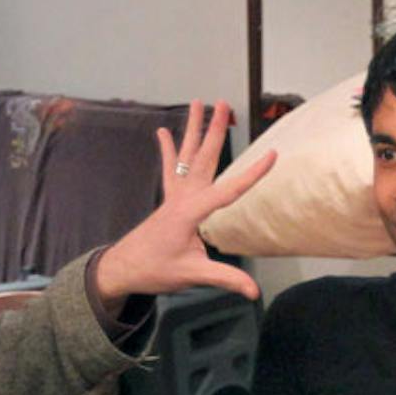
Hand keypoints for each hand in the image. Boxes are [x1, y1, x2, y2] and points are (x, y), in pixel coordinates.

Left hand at [94, 101, 276, 303]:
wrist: (123, 269)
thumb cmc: (156, 271)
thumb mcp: (192, 275)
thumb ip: (225, 278)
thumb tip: (254, 292)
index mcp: (191, 212)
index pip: (229, 190)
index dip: (253, 173)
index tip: (272, 155)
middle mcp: (182, 197)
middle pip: (204, 158)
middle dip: (215, 130)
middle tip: (224, 104)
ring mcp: (174, 196)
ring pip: (187, 156)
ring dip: (193, 129)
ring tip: (198, 102)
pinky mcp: (168, 200)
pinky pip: (169, 169)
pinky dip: (168, 149)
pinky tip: (162, 131)